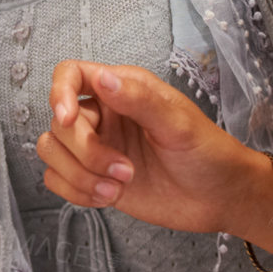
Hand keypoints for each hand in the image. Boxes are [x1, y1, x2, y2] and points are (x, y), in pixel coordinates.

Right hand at [34, 59, 267, 235]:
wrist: (219, 198)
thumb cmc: (207, 151)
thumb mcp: (178, 122)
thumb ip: (140, 100)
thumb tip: (104, 79)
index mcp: (122, 89)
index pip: (71, 74)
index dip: (59, 92)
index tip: (68, 119)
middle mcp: (103, 114)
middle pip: (60, 122)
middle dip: (86, 152)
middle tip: (124, 170)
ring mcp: (97, 147)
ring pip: (53, 151)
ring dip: (79, 175)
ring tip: (117, 188)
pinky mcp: (93, 177)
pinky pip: (57, 179)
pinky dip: (76, 192)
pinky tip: (108, 197)